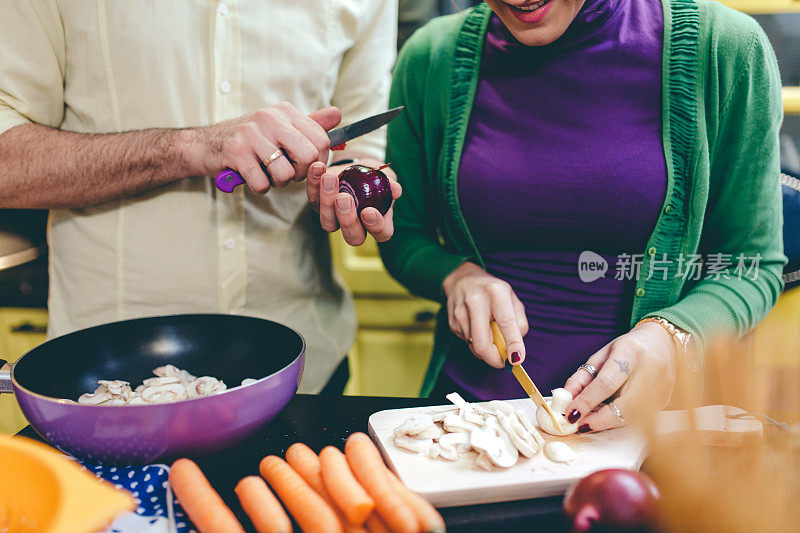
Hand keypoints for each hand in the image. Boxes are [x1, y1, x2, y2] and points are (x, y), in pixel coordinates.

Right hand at [193, 103, 340, 193]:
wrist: (205, 145)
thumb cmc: (248, 140)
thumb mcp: (280, 126)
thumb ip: (310, 124)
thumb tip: (338, 114)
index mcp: (284, 111)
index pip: (321, 140)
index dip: (319, 162)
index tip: (306, 166)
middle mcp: (269, 118)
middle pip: (308, 157)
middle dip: (301, 174)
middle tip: (287, 173)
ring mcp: (251, 134)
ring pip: (285, 173)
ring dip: (278, 182)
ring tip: (266, 173)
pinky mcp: (236, 152)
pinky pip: (262, 183)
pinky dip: (259, 187)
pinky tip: (251, 176)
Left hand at [306, 158, 401, 245]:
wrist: (355, 167)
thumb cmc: (374, 176)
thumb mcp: (385, 176)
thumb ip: (390, 183)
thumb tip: (395, 189)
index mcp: (378, 224)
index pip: (381, 233)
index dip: (376, 226)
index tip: (369, 211)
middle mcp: (356, 227)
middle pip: (352, 236)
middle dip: (347, 219)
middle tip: (344, 198)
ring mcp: (335, 219)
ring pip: (328, 223)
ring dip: (326, 202)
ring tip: (329, 178)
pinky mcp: (318, 206)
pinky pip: (313, 199)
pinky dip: (314, 183)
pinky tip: (318, 168)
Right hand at [442, 262, 528, 368]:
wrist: (463, 280)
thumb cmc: (492, 292)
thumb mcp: (512, 299)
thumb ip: (519, 323)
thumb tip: (515, 350)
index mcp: (496, 291)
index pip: (505, 321)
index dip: (512, 343)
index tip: (516, 360)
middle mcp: (476, 300)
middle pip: (482, 342)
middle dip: (494, 359)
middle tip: (502, 361)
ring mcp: (460, 312)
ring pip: (475, 346)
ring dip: (486, 349)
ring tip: (489, 333)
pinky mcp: (452, 322)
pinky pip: (467, 343)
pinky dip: (476, 342)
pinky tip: (477, 328)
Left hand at [562, 322, 677, 432]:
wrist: (661, 341)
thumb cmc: (626, 348)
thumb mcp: (601, 356)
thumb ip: (582, 377)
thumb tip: (566, 398)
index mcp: (630, 351)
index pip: (607, 382)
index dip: (587, 401)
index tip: (571, 414)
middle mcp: (651, 369)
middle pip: (624, 405)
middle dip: (599, 419)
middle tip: (580, 423)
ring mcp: (662, 386)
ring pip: (633, 416)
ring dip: (608, 422)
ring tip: (591, 419)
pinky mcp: (666, 400)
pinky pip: (640, 417)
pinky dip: (620, 419)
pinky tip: (608, 415)